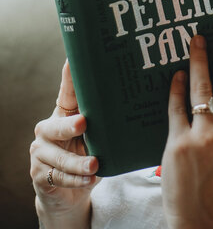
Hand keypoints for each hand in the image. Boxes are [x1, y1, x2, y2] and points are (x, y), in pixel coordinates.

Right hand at [30, 60, 98, 221]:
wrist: (67, 192)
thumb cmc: (86, 154)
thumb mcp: (95, 136)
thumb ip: (104, 122)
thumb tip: (136, 104)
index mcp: (63, 113)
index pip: (66, 92)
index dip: (69, 76)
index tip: (72, 59)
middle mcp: (47, 129)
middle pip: (58, 125)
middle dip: (70, 125)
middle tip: (84, 123)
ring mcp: (40, 151)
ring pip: (60, 157)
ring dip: (79, 162)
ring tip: (95, 165)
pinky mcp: (39, 173)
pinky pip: (59, 176)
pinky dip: (76, 180)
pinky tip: (90, 180)